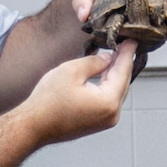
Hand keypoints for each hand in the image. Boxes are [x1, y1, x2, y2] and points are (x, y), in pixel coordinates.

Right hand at [16, 42, 135, 144]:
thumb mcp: (72, 71)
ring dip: (115, 73)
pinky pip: (108, 99)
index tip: (133, 40)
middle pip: (123, 82)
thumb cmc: (48, 101)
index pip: (124, 71)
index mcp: (108, 101)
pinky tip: (104, 71)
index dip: (127, 53)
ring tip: (116, 54)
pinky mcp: (96, 122)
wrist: (33, 126)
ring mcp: (104, 121)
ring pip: (116, 91)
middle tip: (125, 44)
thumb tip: (107, 58)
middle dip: (123, 62)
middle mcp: (111, 114)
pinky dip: (108, 84)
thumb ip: (94, 61)